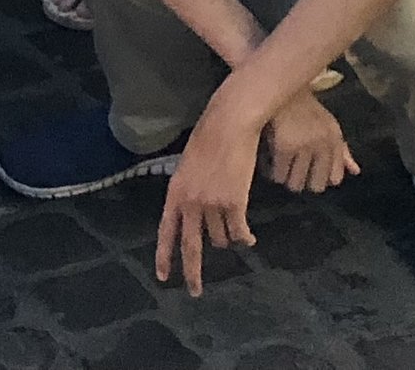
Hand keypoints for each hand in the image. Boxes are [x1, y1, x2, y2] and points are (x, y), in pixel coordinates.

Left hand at [155, 92, 260, 296]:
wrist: (231, 122)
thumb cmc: (210, 134)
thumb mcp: (189, 163)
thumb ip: (189, 189)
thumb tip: (193, 211)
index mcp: (175, 192)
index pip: (166, 231)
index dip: (164, 255)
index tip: (164, 277)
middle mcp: (191, 203)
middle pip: (191, 246)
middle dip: (193, 272)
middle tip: (195, 292)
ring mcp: (213, 205)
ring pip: (220, 237)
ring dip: (226, 237)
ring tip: (233, 225)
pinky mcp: (235, 204)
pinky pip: (239, 232)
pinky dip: (245, 237)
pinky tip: (250, 238)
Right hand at [262, 87, 356, 194]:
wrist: (279, 86)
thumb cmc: (305, 107)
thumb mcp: (327, 125)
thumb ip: (341, 150)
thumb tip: (355, 171)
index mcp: (335, 139)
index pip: (335, 177)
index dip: (321, 178)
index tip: (309, 171)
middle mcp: (324, 144)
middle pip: (316, 186)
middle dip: (303, 181)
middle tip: (293, 170)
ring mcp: (305, 145)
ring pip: (295, 184)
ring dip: (286, 178)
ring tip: (279, 166)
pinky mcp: (285, 146)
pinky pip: (277, 175)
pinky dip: (271, 172)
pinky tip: (268, 161)